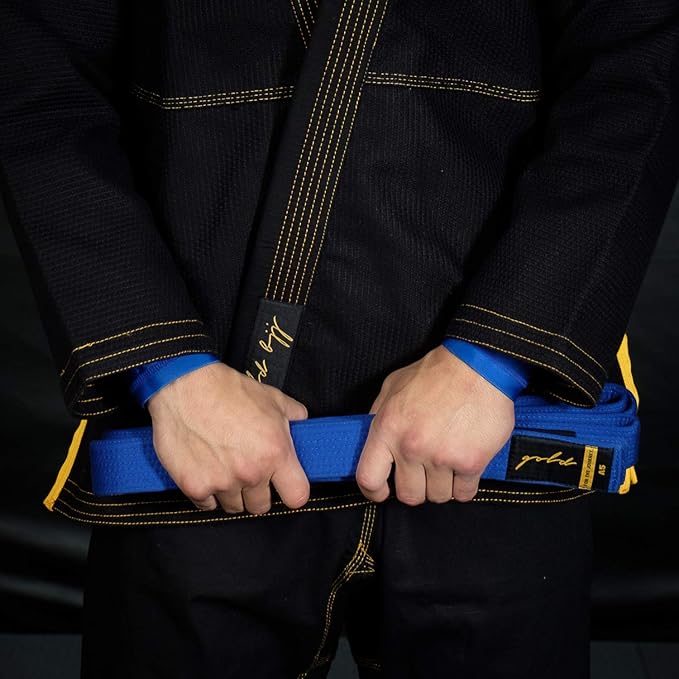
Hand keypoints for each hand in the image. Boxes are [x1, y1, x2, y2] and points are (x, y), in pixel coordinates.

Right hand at [146, 362, 309, 513]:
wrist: (186, 386)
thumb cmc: (229, 390)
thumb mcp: (272, 397)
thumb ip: (293, 414)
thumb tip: (302, 421)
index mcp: (276, 453)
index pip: (297, 496)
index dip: (292, 492)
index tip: (284, 486)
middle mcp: (252, 472)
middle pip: (261, 506)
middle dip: (257, 493)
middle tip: (247, 471)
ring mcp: (222, 482)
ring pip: (233, 506)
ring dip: (231, 492)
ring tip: (224, 467)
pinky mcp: (194, 486)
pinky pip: (206, 504)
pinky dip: (205, 492)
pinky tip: (205, 470)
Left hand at [356, 345, 514, 503]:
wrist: (478, 366)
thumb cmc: (435, 374)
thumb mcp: (393, 387)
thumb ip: (378, 416)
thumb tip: (371, 442)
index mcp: (387, 428)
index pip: (368, 478)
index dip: (374, 492)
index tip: (383, 492)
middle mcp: (411, 446)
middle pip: (408, 495)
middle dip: (416, 487)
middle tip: (424, 473)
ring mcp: (441, 457)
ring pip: (438, 497)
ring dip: (442, 485)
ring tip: (447, 463)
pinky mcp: (471, 462)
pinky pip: (464, 493)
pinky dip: (464, 485)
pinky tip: (464, 466)